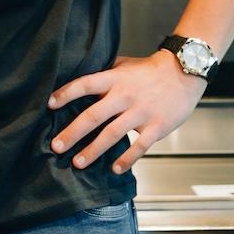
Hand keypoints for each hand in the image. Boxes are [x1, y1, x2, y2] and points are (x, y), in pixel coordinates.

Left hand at [47, 50, 205, 173]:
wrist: (183, 72)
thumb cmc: (149, 70)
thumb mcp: (123, 65)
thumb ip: (103, 73)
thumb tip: (79, 80)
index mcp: (114, 78)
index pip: (85, 84)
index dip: (66, 93)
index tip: (49, 104)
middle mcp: (124, 95)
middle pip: (93, 115)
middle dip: (73, 132)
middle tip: (56, 146)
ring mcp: (141, 112)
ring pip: (112, 134)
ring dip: (93, 150)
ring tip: (77, 163)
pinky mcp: (156, 126)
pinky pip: (139, 146)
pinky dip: (126, 159)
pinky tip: (115, 169)